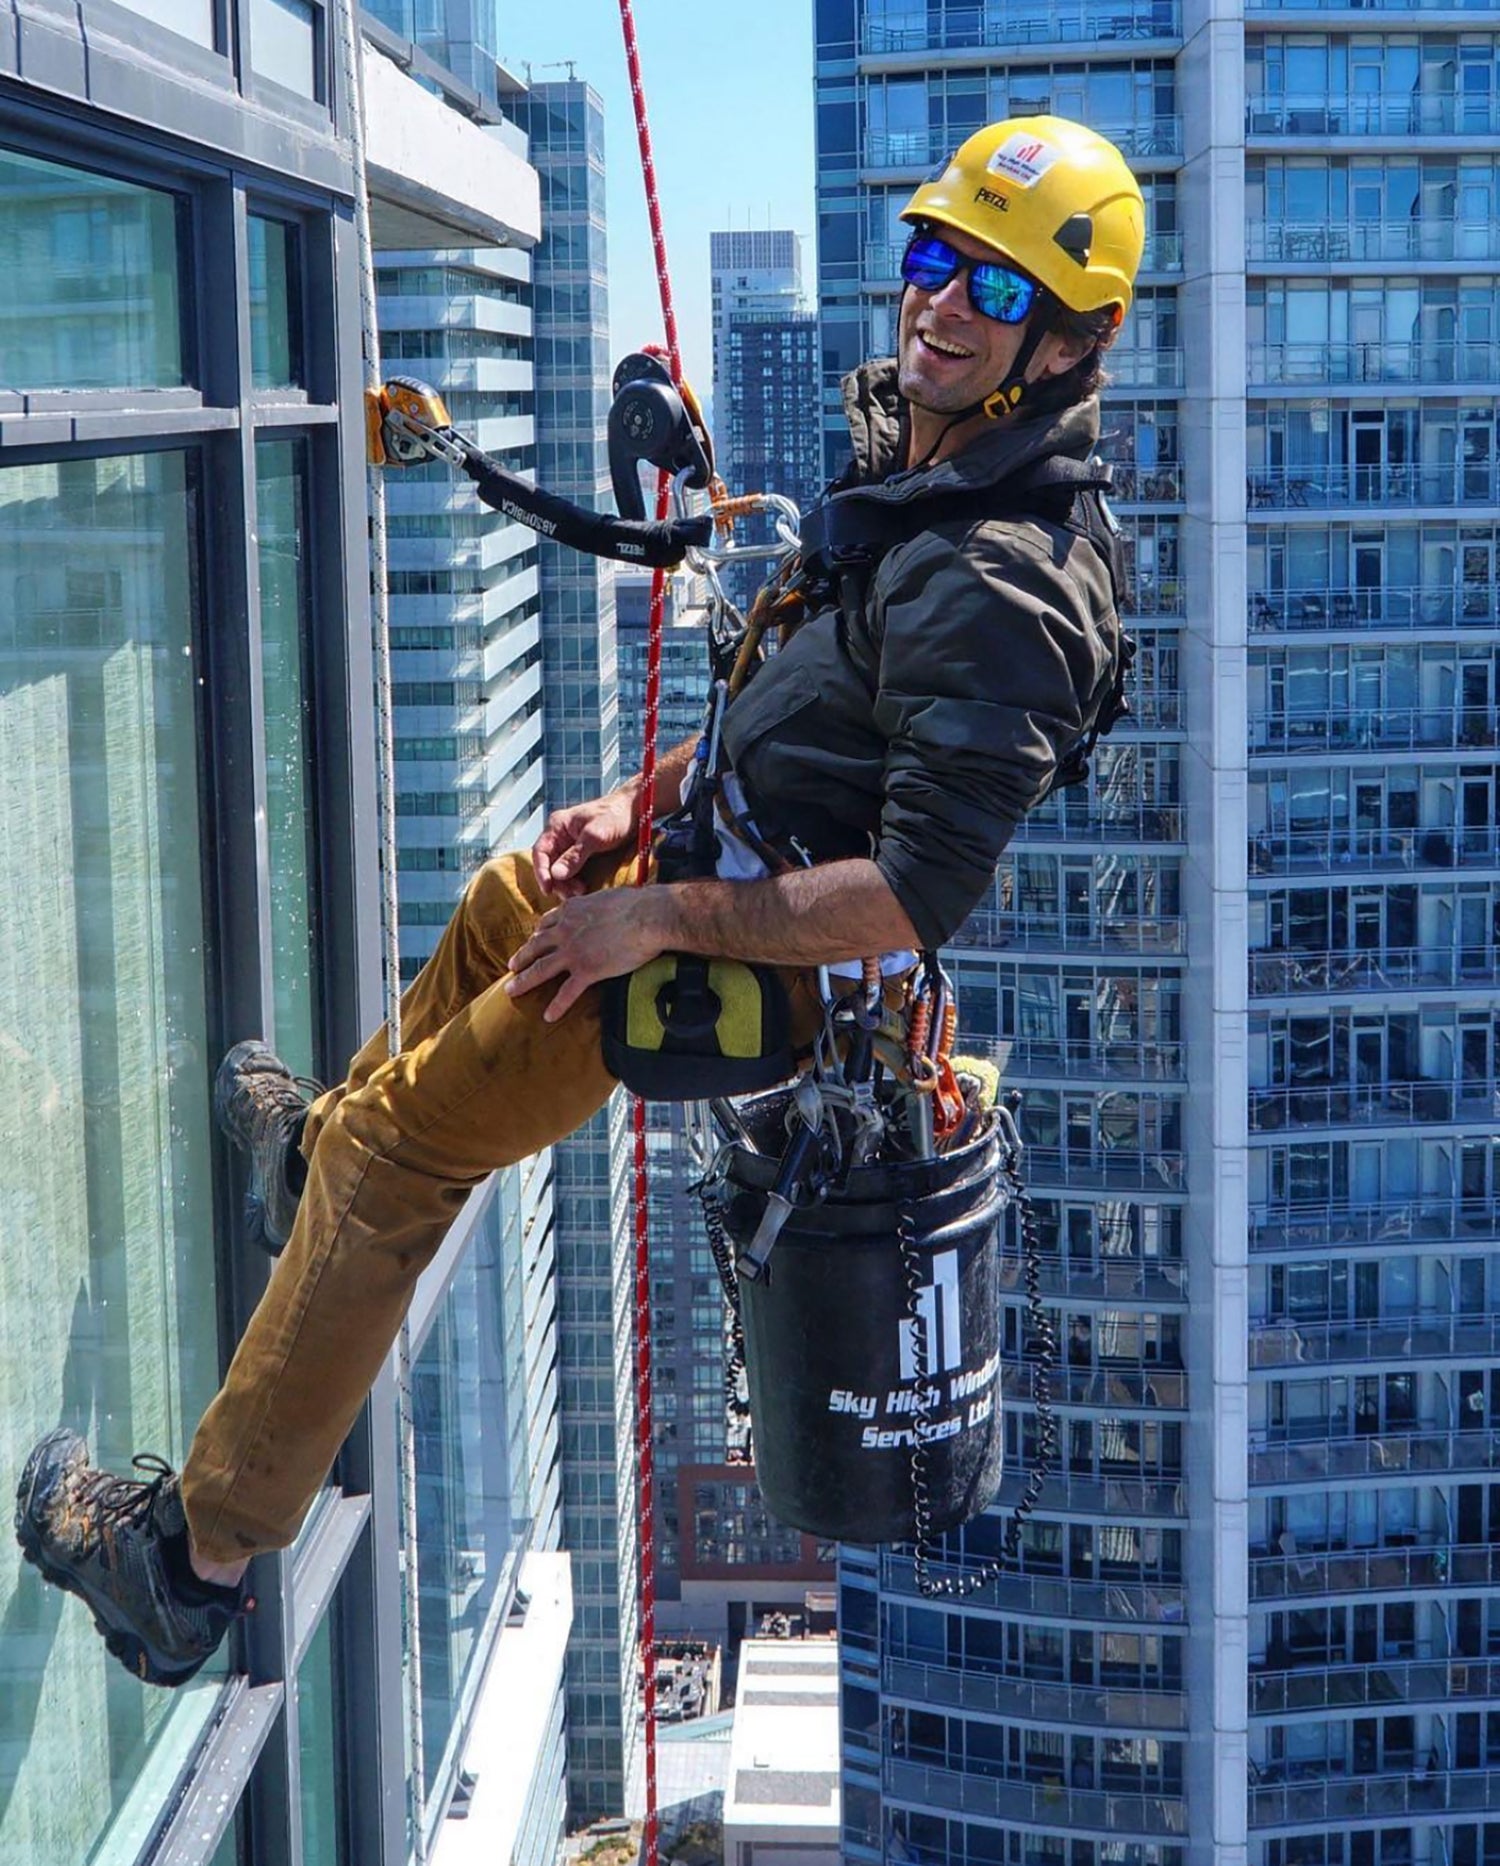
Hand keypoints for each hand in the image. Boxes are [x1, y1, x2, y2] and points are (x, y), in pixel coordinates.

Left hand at [505, 888, 673, 1022]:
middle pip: (535, 946)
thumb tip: (602, 905)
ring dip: (523, 981)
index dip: (537, 934)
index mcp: (570, 911)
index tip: (533, 940)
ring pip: (540, 969)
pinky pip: (567, 992)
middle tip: (511, 967)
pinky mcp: (587, 970)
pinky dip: (556, 1006)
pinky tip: (548, 1016)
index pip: (546, 924)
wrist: (647, 916)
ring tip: (511, 991)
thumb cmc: (635, 903)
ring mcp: (573, 952)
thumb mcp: (605, 896)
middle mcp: (565, 931)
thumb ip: (595, 904)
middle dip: (521, 958)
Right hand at [531, 785, 640, 897]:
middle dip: (557, 881)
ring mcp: (570, 845)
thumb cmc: (615, 816)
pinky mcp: (582, 853)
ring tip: (580, 892)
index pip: (540, 851)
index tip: (548, 889)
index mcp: (558, 825)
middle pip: (549, 863)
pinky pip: (572, 870)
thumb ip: (574, 855)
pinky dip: (574, 881)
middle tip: (570, 895)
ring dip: (566, 883)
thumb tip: (556, 874)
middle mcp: (560, 835)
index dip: (541, 872)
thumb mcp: (595, 836)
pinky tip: (583, 888)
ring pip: (560, 869)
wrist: (637, 810)